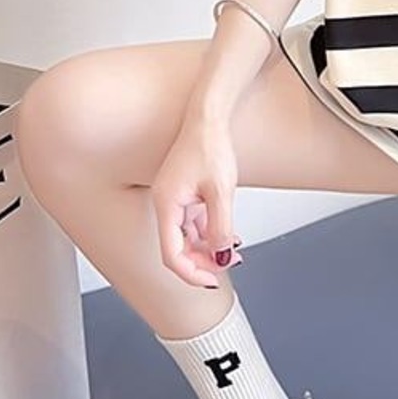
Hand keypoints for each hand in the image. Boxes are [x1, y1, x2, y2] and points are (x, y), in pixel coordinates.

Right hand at [149, 116, 242, 288]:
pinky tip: (227, 236)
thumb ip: (220, 227)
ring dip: (207, 248)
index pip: (171, 254)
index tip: (211, 280)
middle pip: (177, 248)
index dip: (191, 272)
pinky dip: (208, 232)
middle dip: (202, 261)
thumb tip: (221, 256)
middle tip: (226, 266)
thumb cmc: (210, 145)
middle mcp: (166, 204)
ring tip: (232, 253)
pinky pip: (192, 222)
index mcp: (166, 205)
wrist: (209, 118)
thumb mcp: (221, 191)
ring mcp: (174, 199)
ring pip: (186, 236)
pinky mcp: (184, 193)